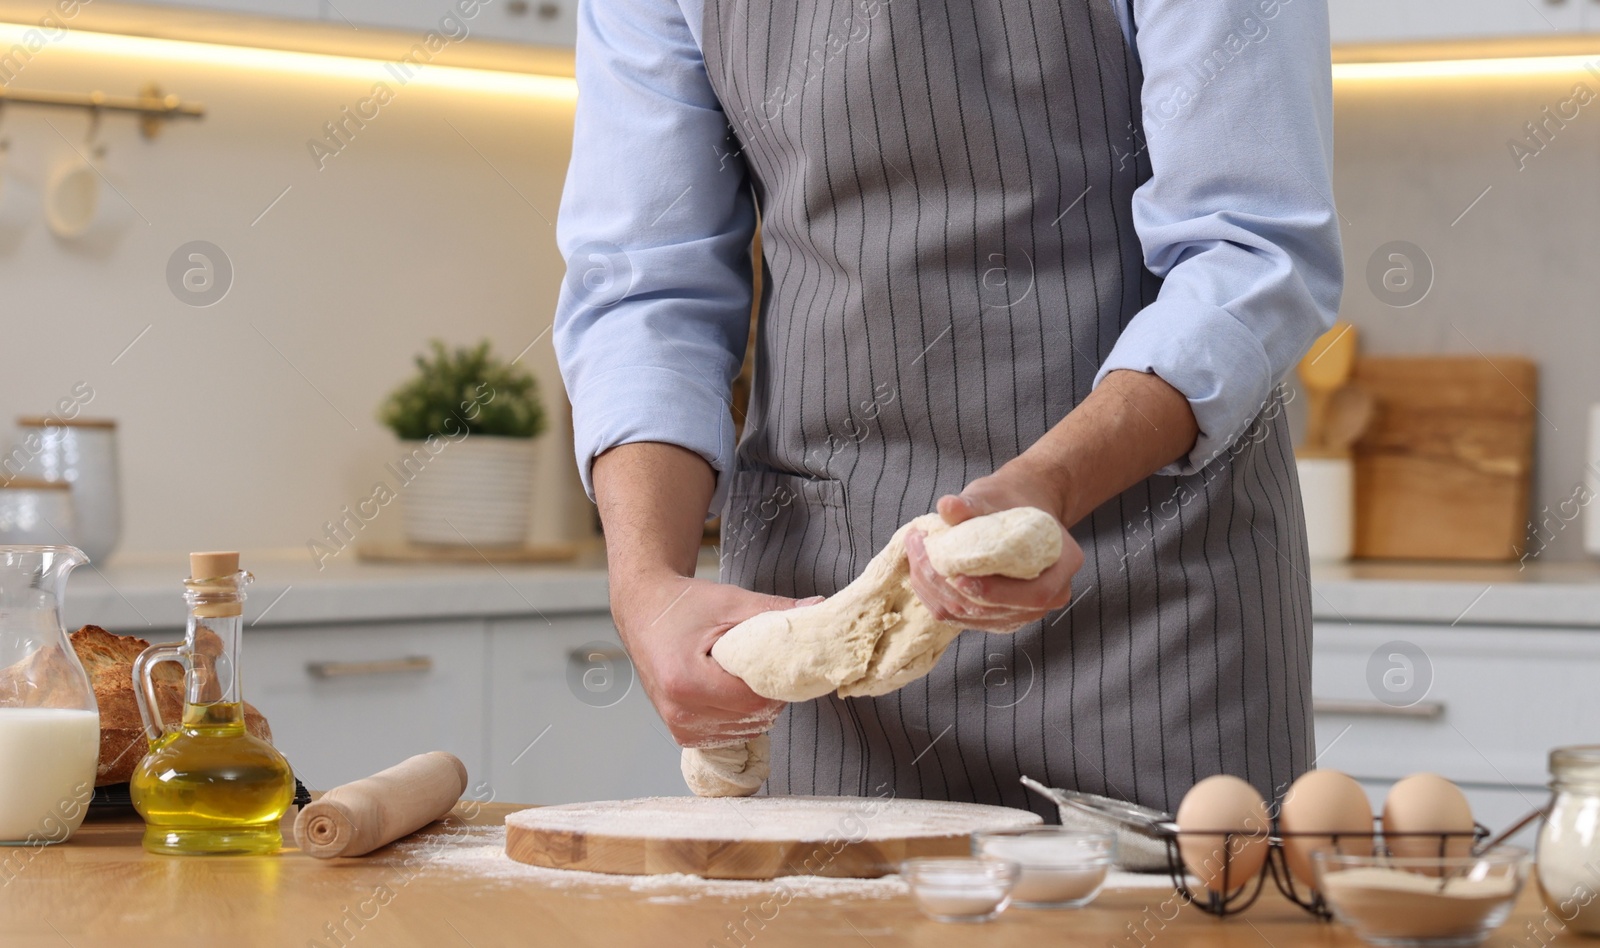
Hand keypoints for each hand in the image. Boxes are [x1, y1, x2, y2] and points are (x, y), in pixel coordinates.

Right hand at [612, 574, 818, 747]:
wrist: (643, 611)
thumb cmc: (682, 605)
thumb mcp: (730, 602)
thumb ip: (775, 610)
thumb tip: (819, 608)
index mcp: (687, 681)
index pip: (754, 700)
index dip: (776, 683)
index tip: (781, 663)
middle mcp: (679, 711)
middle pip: (752, 718)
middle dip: (769, 694)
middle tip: (767, 666)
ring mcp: (678, 726)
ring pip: (744, 730)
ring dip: (754, 708)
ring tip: (743, 676)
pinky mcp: (681, 733)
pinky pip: (727, 734)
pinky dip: (738, 716)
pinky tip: (731, 691)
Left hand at [905, 465, 1084, 632]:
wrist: (1017, 509)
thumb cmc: (1011, 500)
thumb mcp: (995, 496)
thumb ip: (974, 504)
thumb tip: (948, 506)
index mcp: (1062, 568)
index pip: (1035, 594)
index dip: (997, 592)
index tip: (959, 577)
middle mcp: (1046, 598)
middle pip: (995, 609)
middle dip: (949, 585)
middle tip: (919, 550)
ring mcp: (1020, 612)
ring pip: (970, 617)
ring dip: (934, 590)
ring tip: (914, 554)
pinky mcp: (994, 617)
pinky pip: (960, 617)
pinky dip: (934, 595)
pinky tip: (919, 571)